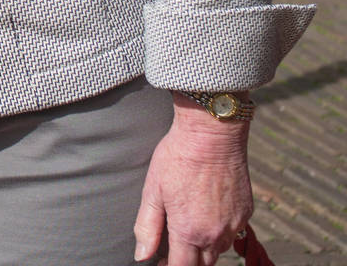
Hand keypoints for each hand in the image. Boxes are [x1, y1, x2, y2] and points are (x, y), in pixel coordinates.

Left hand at [134, 99, 253, 264]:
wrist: (212, 134)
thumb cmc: (178, 158)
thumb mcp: (153, 190)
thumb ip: (147, 226)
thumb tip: (142, 255)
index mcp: (189, 231)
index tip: (159, 262)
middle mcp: (216, 234)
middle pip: (203, 264)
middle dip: (187, 261)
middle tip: (171, 250)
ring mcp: (234, 225)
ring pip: (219, 251)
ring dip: (204, 250)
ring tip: (187, 232)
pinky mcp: (246, 213)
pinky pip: (232, 233)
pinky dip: (219, 233)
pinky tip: (206, 217)